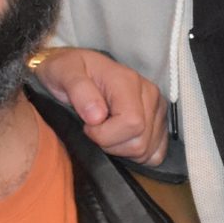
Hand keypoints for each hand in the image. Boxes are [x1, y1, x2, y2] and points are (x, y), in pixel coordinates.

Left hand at [32, 47, 169, 164]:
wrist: (76, 69)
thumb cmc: (69, 72)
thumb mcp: (64, 72)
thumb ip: (79, 90)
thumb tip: (97, 116)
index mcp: (129, 81)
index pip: (132, 123)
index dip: (105, 134)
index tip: (87, 125)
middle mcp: (150, 94)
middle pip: (139, 142)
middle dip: (110, 144)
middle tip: (94, 128)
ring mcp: (157, 110)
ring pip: (146, 151)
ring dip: (120, 149)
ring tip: (106, 130)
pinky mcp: (159, 123)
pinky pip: (156, 153)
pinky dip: (136, 153)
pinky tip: (120, 139)